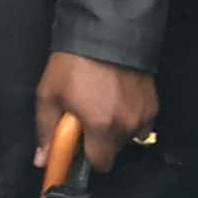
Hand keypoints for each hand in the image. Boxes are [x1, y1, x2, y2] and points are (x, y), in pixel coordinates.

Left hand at [34, 52, 158, 173]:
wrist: (106, 32)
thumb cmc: (72, 64)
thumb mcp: (48, 94)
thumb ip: (46, 130)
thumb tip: (42, 161)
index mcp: (101, 127)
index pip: (100, 164)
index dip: (86, 158)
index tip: (77, 145)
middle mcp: (127, 126)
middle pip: (114, 150)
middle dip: (99, 141)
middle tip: (85, 117)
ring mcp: (143, 115)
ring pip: (128, 137)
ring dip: (115, 129)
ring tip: (101, 104)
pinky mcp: (154, 103)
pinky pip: (141, 123)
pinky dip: (129, 117)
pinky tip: (117, 98)